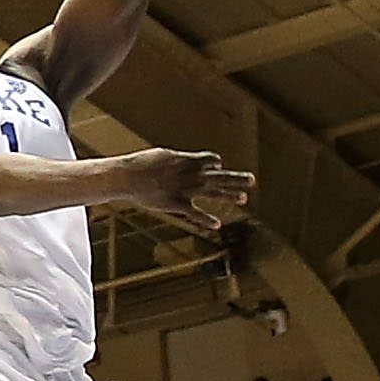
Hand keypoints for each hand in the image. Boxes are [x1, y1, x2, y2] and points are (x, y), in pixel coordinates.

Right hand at [108, 149, 255, 220]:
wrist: (127, 176)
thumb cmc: (141, 164)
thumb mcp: (161, 156)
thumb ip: (176, 159)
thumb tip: (183, 159)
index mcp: (187, 161)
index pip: (210, 160)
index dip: (215, 163)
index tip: (218, 165)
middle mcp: (191, 175)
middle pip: (219, 177)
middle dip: (237, 178)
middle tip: (252, 180)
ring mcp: (185, 190)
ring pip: (214, 193)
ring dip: (230, 196)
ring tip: (245, 198)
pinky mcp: (176, 204)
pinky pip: (195, 213)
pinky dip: (206, 219)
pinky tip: (217, 224)